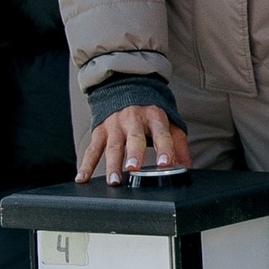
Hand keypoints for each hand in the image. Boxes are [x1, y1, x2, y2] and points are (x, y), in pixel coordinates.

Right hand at [76, 102, 190, 184]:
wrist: (124, 88)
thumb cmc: (148, 113)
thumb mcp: (167, 123)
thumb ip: (177, 145)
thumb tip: (186, 168)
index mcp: (154, 117)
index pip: (161, 134)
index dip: (164, 149)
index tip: (166, 164)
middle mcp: (133, 119)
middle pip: (134, 138)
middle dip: (134, 154)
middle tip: (134, 168)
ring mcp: (114, 125)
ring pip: (112, 146)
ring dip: (112, 165)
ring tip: (114, 180)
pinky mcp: (99, 131)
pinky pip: (92, 149)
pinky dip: (86, 165)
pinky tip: (82, 178)